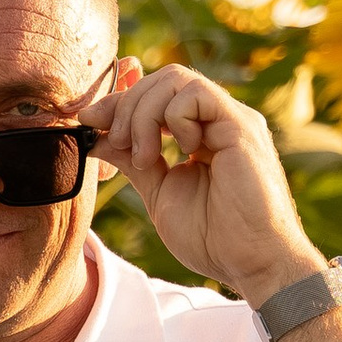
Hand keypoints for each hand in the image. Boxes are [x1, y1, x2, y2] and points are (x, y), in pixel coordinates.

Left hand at [91, 64, 321, 307]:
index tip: (89, 120)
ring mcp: (231, 119)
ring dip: (144, 113)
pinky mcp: (241, 125)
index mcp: (201, 134)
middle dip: (126, 105)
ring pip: (175, 79)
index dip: (119, 100)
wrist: (252, 262)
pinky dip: (173, 117)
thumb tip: (96, 135)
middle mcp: (218, 120)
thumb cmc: (214, 238)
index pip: (157, 94)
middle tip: (116, 143)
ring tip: (145, 157)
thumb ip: (131, 161)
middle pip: (163, 79)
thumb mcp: (159, 193)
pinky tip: (181, 152)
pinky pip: (196, 94)